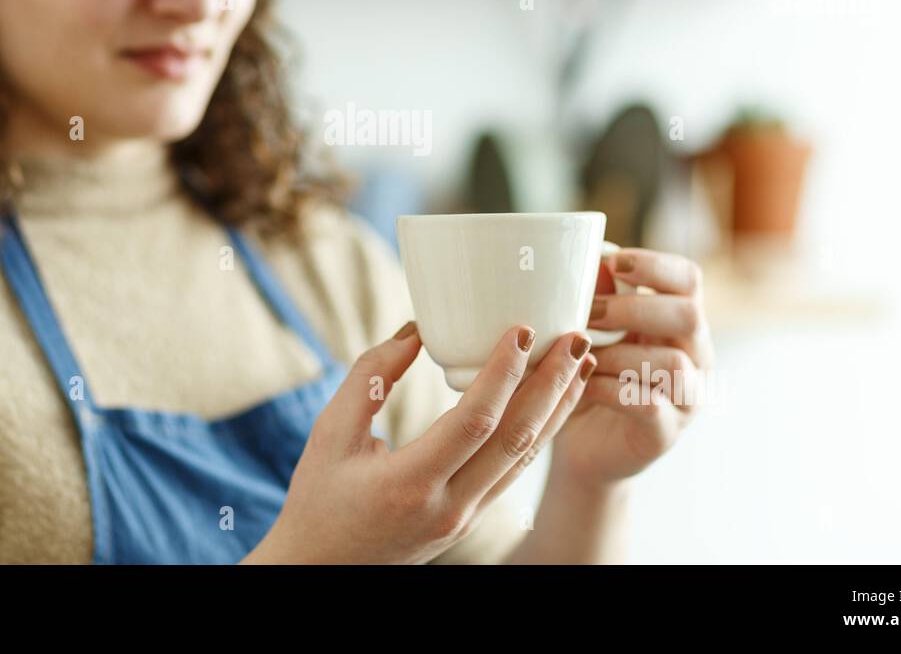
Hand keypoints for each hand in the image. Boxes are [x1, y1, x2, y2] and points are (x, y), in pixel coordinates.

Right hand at [242, 320, 597, 563]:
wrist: (320, 571)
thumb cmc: (318, 501)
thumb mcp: (330, 434)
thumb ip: (370, 377)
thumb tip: (415, 331)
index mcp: (410, 484)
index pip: (475, 421)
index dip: (505, 372)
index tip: (523, 329)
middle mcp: (448, 507)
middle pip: (516, 439)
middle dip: (552, 384)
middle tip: (576, 336)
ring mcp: (464, 519)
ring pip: (525, 457)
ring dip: (558, 407)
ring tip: (581, 362)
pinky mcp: (469, 520)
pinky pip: (514, 471)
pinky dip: (541, 431)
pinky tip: (554, 402)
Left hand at [550, 247, 713, 488]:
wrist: (579, 447)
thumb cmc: (583, 377)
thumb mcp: (584, 332)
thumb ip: (593, 298)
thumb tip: (590, 261)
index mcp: (677, 322)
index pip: (688, 279)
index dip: (655, 265)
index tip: (613, 262)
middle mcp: (695, 357)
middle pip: (690, 315)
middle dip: (634, 308)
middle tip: (590, 313)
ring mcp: (686, 398)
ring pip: (674, 362)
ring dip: (620, 353)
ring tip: (582, 355)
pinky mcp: (666, 433)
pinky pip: (650, 405)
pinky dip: (611, 389)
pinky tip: (584, 384)